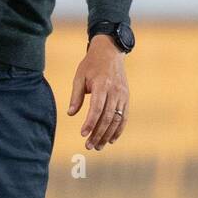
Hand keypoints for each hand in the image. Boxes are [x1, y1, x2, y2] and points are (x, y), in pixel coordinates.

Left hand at [68, 34, 128, 150]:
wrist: (110, 51)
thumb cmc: (91, 64)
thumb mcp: (79, 76)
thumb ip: (76, 96)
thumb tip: (70, 113)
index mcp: (102, 85)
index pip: (97, 108)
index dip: (90, 123)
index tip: (83, 134)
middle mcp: (115, 91)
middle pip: (107, 117)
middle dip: (98, 133)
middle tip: (89, 146)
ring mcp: (123, 95)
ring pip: (117, 119)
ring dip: (107, 135)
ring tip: (98, 146)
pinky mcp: (126, 97)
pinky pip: (124, 116)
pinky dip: (119, 129)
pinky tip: (111, 139)